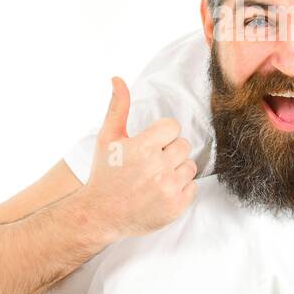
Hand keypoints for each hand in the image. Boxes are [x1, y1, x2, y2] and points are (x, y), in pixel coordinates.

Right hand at [81, 77, 197, 238]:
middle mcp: (158, 168)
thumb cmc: (104, 174)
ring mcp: (168, 189)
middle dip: (168, 151)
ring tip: (155, 178)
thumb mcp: (107, 138)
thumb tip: (118, 78)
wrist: (100, 214)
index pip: (173, 127)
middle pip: (183, 145)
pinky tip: (161, 192)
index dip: (161, 135)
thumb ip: (118, 107)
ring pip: (190, 166)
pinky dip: (180, 189)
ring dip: (176, 170)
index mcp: (143, 147)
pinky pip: (193, 187)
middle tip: (150, 163)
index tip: (148, 145)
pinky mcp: (176, 206)